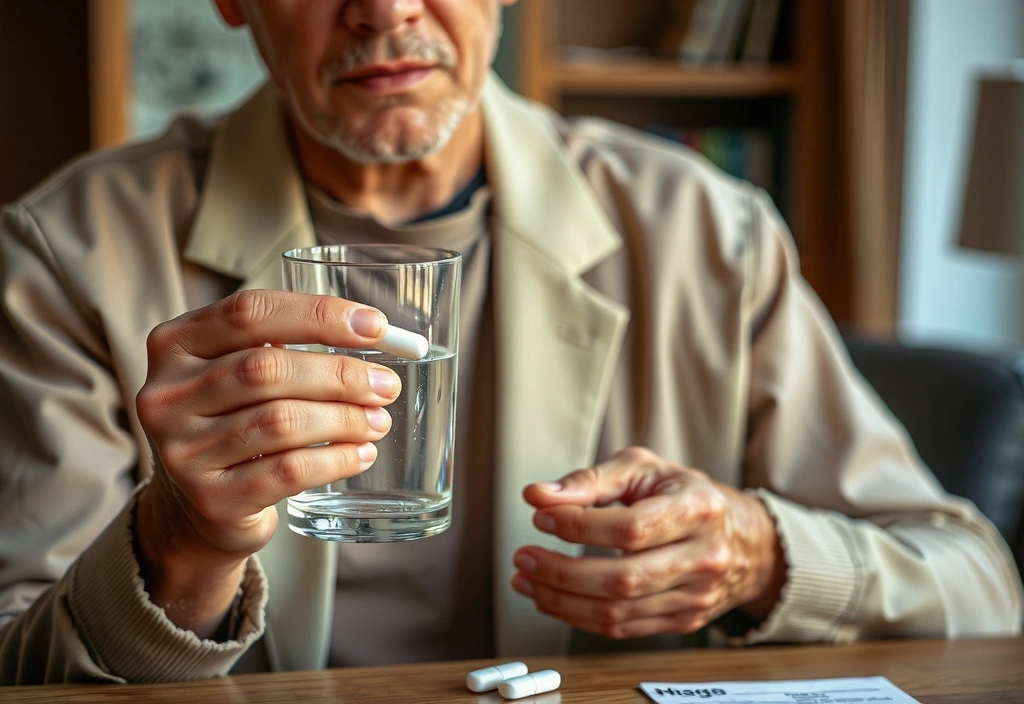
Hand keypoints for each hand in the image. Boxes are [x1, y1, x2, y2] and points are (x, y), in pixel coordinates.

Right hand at [134, 290, 400, 635]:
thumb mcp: (241, 371)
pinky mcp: (211, 500)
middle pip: (267, 369)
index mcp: (175, 344)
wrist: (196, 507)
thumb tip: (376, 332)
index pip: (250, 313)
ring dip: (344, 419)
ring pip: (281, 422)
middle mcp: (166, 395)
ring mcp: (183, 452)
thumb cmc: (234, 420)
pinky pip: (288, 471)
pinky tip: (361, 453)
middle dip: (340, 374)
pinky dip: (336, 460)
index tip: (376, 326)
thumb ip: (293, 345)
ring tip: (378, 420)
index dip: (319, 315)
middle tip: (386, 385)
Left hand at [512, 447, 785, 639]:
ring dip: (561, 600)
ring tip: (527, 579)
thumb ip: (590, 480)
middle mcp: (703, 557)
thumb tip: (539, 495)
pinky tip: (553, 598)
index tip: (541, 516)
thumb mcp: (643, 469)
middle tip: (524, 556)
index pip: (630, 528)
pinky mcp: (683, 621)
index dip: (579, 526)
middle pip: (623, 578)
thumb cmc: (685, 495)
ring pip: (618, 612)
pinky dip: (579, 617)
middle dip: (561, 572)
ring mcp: (695, 595)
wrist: (741, 538)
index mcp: (697, 509)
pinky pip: (623, 629)